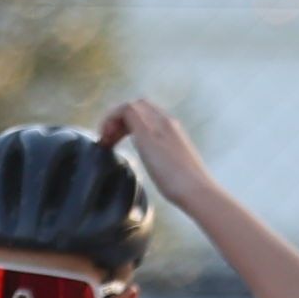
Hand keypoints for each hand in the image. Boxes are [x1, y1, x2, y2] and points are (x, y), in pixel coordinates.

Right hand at [94, 93, 217, 211]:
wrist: (196, 192)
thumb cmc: (171, 171)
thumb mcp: (146, 140)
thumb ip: (134, 119)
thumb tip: (124, 108)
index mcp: (159, 119)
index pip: (128, 106)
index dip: (111, 117)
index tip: (102, 135)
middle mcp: (166, 123)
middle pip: (136, 110)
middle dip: (117, 121)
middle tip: (106, 139)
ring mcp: (172, 135)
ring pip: (144, 122)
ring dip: (126, 128)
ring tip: (115, 143)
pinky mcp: (175, 148)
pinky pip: (152, 134)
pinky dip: (137, 136)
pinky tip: (136, 150)